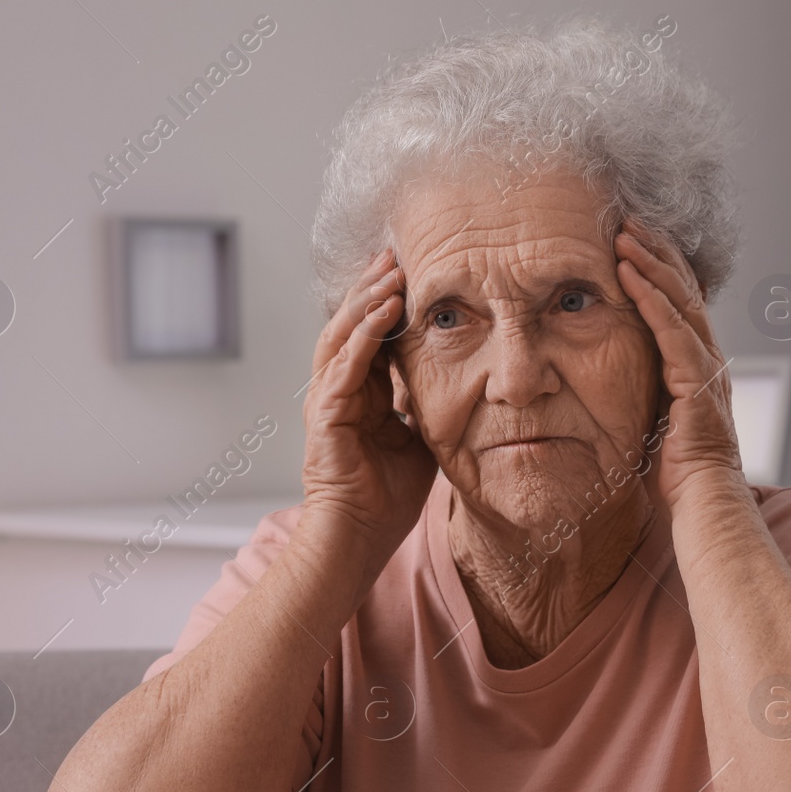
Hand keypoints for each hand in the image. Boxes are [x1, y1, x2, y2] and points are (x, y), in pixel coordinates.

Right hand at [300, 248, 436, 566]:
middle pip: (352, 324)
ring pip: (343, 334)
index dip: (387, 302)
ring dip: (367, 299)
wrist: (359, 538)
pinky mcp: (326, 414)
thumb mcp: (421, 442)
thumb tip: (463, 390)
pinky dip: (363, 333)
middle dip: (372, 286)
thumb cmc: (387, 500)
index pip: (371, 335)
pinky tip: (383, 308)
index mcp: (360, 395)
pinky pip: (345, 363)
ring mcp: (328, 400)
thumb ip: (429, 411)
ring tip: (390, 270)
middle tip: (395, 253)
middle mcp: (339, 390)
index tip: (410, 271)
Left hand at [613, 219, 744, 510]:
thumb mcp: (653, 418)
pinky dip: (650, 297)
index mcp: (698, 364)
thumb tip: (614, 378)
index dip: (659, 268)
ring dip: (650, 263)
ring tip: (623, 233)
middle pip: (684, 289)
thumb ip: (644, 390)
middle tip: (628, 219)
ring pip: (680, 300)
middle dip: (656, 251)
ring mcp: (707, 366)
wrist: (703, 501)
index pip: (681, 302)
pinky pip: (671, 329)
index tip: (633, 240)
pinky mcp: (698, 380)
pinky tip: (628, 272)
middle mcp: (708, 357)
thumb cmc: (676, 471)